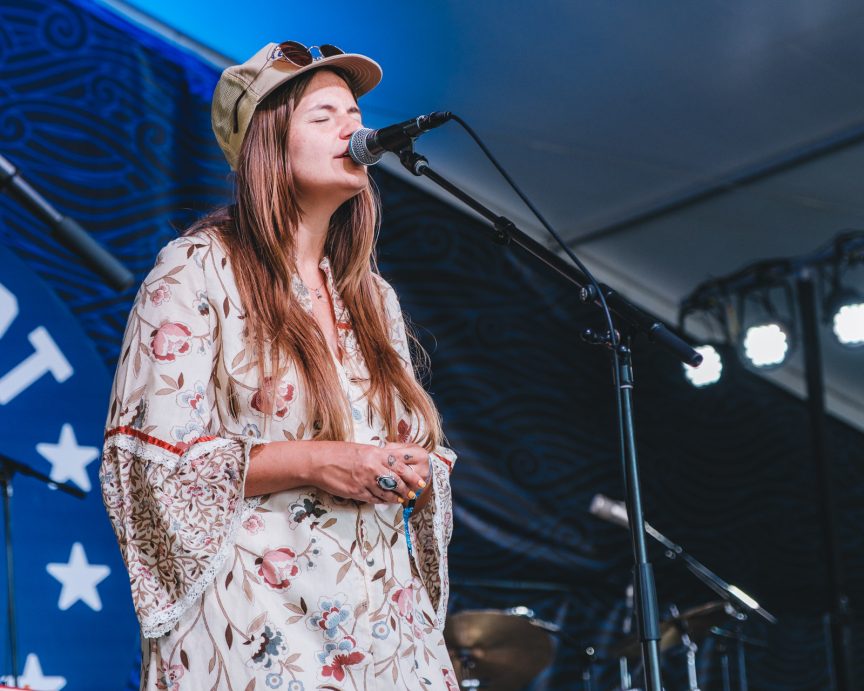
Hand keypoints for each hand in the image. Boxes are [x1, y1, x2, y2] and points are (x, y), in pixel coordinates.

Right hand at [305, 441, 428, 503]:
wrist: (319, 461)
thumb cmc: (339, 453)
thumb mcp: (362, 449)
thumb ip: (378, 456)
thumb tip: (392, 461)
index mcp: (375, 454)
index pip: (401, 466)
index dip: (413, 475)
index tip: (420, 481)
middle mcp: (373, 467)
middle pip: (397, 481)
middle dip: (408, 488)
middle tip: (413, 493)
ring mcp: (365, 481)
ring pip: (387, 492)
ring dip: (397, 497)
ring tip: (402, 499)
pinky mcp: (357, 492)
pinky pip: (374, 499)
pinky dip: (383, 501)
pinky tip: (387, 501)